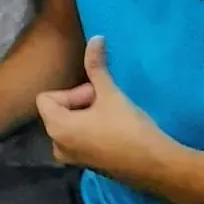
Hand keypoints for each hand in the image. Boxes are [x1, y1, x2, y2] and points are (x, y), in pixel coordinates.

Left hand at [37, 38, 173, 185]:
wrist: (156, 166)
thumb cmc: (129, 128)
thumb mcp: (110, 94)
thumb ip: (97, 66)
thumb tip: (96, 38)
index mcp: (55, 127)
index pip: (48, 98)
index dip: (73, 92)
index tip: (97, 96)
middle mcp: (56, 145)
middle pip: (58, 110)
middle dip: (81, 102)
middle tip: (107, 104)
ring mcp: (70, 158)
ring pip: (70, 125)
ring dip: (87, 116)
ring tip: (112, 117)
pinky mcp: (85, 165)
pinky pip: (78, 140)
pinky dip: (91, 131)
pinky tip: (115, 131)